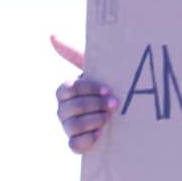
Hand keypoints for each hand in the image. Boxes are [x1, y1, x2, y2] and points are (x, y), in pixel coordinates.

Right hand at [50, 35, 117, 153]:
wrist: (129, 107)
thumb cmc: (110, 84)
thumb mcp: (98, 68)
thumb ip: (75, 53)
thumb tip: (52, 35)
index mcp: (66, 91)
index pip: (68, 89)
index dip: (88, 90)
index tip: (108, 90)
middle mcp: (63, 109)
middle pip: (70, 108)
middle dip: (95, 105)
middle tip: (115, 104)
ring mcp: (68, 127)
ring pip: (73, 126)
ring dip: (94, 121)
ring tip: (109, 118)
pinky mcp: (77, 144)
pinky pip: (75, 146)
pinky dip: (88, 140)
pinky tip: (101, 134)